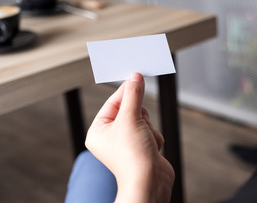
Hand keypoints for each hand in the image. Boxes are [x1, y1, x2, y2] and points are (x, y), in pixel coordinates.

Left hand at [85, 73, 174, 202]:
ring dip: (148, 128)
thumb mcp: (131, 118)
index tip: (136, 77)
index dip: (125, 90)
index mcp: (99, 130)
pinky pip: (151, 131)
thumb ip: (133, 95)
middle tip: (139, 123)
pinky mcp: (142, 147)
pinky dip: (154, 137)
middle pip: (130, 109)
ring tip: (144, 141)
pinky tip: (150, 149)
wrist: (150, 182)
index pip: (113, 102)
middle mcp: (111, 137)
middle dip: (140, 116)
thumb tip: (135, 78)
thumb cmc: (132, 157)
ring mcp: (127, 143)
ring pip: (144, 120)